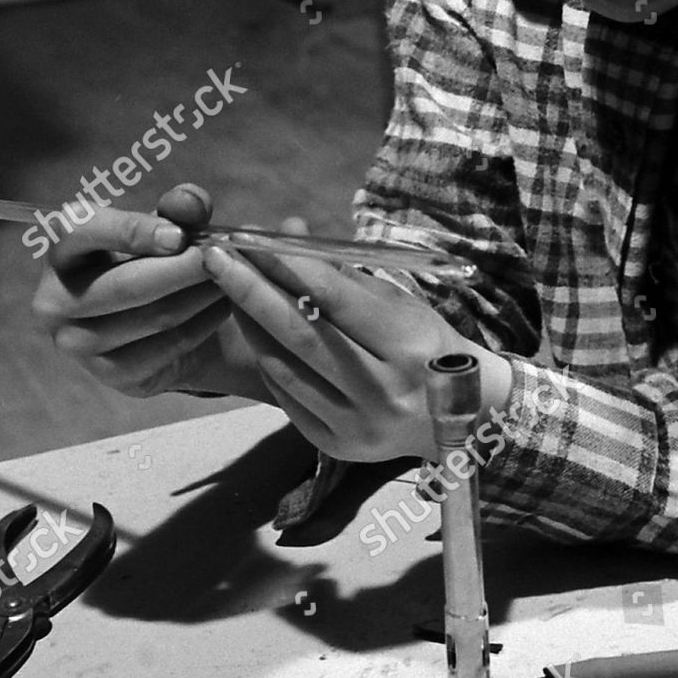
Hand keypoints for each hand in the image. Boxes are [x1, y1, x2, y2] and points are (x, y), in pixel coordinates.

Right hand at [32, 183, 271, 401]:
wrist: (154, 320)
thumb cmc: (151, 259)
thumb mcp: (164, 226)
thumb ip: (179, 207)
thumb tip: (191, 203)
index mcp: (61, 251)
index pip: (82, 231)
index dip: (133, 231)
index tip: (180, 236)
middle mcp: (54, 301)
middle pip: (126, 285)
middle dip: (183, 268)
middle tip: (223, 256)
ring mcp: (76, 344)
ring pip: (153, 317)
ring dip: (201, 295)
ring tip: (231, 276)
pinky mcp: (110, 374)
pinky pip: (168, 347)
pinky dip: (203, 323)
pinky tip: (223, 305)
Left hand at [202, 241, 513, 462]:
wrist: (463, 416)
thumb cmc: (427, 343)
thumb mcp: (400, 302)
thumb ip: (342, 273)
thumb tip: (287, 233)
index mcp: (408, 346)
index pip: (335, 299)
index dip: (288, 266)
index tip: (250, 239)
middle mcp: (383, 390)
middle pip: (300, 334)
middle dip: (250, 291)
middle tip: (214, 257)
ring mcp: (356, 424)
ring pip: (285, 367)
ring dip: (247, 323)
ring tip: (223, 287)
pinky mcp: (335, 444)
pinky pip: (287, 395)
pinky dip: (265, 358)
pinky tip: (249, 330)